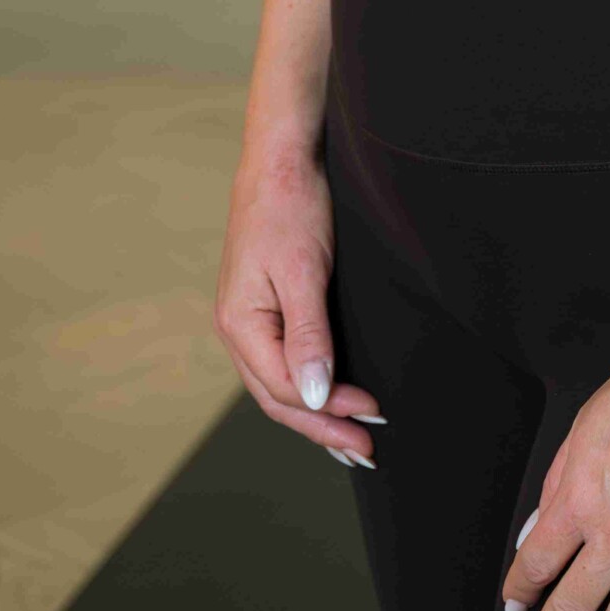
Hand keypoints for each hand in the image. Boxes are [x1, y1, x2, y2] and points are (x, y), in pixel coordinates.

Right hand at [214, 145, 383, 466]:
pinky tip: (329, 398)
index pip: (284, 390)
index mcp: (240, 324)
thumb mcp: (303, 271)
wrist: (280, 158)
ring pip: (279, 384)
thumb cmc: (290, 206)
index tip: (371, 417)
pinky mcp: (265, 307)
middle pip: (279, 397)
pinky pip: (283, 361)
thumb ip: (309, 336)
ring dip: (316, 414)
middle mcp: (238, 328)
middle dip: (323, 427)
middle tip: (366, 452)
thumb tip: (316, 398)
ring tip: (351, 440)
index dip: (328, 412)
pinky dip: (309, 386)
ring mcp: (249, 318)